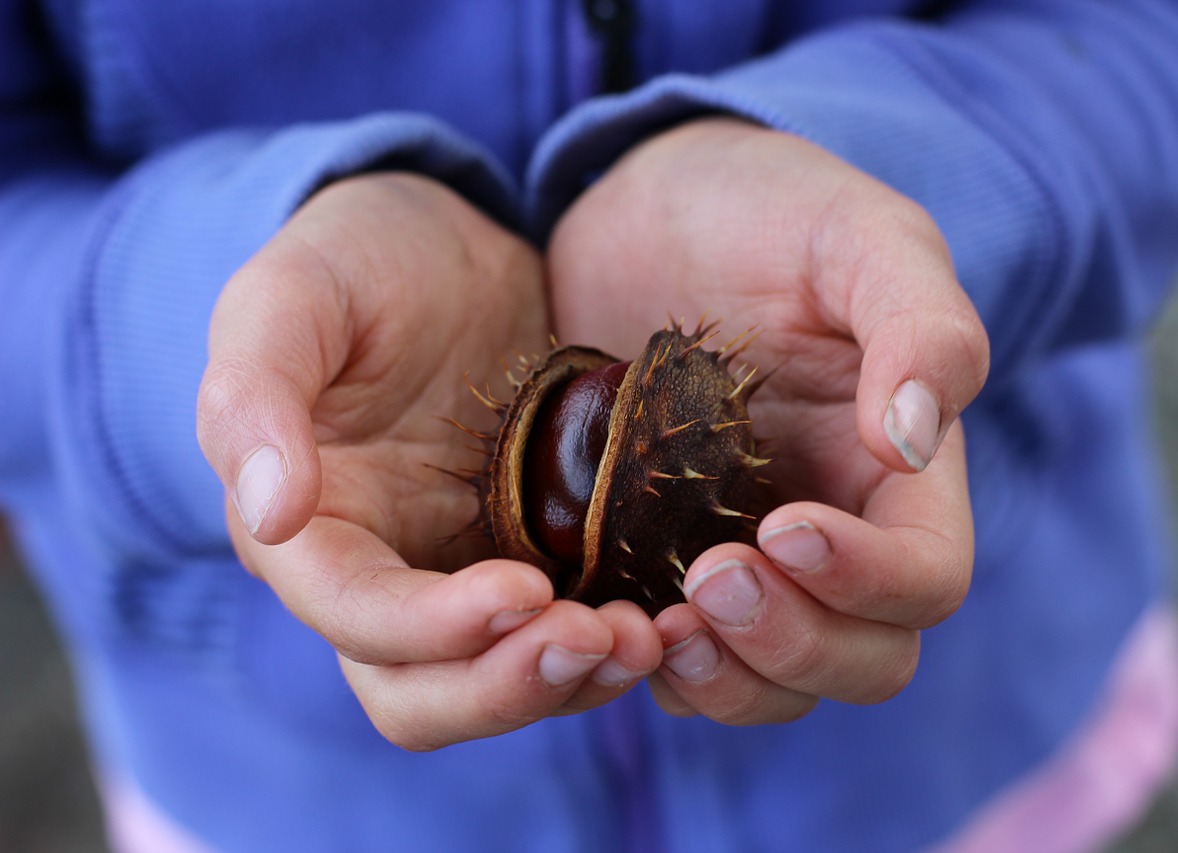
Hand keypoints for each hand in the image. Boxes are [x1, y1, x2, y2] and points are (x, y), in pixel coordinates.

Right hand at [197, 173, 660, 748]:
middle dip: (505, 686)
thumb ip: (254, 393)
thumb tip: (269, 516)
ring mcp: (461, 574)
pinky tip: (666, 617)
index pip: (351, 615)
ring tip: (646, 636)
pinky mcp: (535, 556)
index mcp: (310, 528)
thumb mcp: (292, 295)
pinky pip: (564, 636)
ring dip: (570, 681)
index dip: (431, 628)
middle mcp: (381, 575)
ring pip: (497, 681)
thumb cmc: (357, 259)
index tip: (524, 589)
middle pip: (420, 694)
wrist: (449, 250)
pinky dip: (609, 648)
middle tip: (600, 639)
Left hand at [547, 118, 989, 722]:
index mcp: (899, 473)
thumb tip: (918, 442)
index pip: (923, 578)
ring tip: (658, 625)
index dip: (867, 581)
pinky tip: (604, 620)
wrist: (649, 207)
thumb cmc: (766, 208)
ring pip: (771, 683)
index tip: (783, 526)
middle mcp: (834, 535)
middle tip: (709, 577)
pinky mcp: (658, 562)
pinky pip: (677, 659)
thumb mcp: (856, 234)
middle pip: (861, 660)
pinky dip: (652, 665)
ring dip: (724, 678)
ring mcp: (744, 558)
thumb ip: (918, 322)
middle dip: (793, 642)